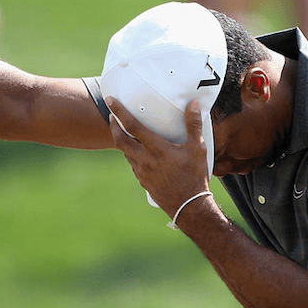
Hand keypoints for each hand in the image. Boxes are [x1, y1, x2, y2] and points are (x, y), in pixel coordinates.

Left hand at [106, 97, 209, 217]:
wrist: (189, 207)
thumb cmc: (194, 177)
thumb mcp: (197, 149)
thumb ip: (193, 124)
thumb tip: (194, 104)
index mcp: (156, 149)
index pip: (132, 126)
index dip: (119, 112)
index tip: (110, 100)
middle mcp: (145, 159)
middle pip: (120, 140)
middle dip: (114, 126)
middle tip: (112, 116)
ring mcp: (142, 172)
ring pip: (126, 153)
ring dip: (122, 141)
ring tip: (125, 132)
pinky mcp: (143, 181)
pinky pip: (133, 165)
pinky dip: (132, 155)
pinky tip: (139, 154)